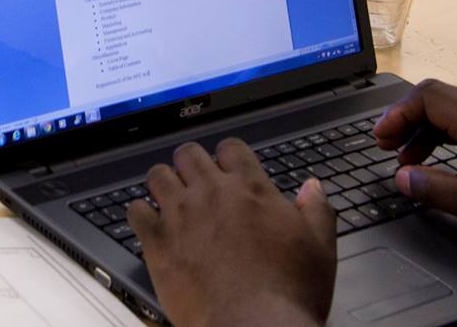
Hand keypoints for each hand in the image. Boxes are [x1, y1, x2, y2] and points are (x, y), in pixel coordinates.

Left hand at [131, 139, 335, 326]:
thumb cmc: (289, 293)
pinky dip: (141, 214)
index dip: (228, 157)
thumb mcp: (321, 248)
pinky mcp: (157, 240)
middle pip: (189, 154)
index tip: (228, 169)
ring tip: (172, 200)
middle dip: (192, 165)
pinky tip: (151, 225)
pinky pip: (135, 210)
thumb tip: (312, 187)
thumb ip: (316, 210)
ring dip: (165, 184)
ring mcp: (180, 214)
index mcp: (250, 189)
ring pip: (158, 175)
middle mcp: (211, 193)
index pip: (231, 148)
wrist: (255, 325)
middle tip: (197, 183)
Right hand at [373, 79, 456, 257]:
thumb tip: (400, 177)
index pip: (428, 97)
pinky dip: (446, 138)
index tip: (382, 139)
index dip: (397, 114)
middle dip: (406, 119)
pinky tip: (443, 164)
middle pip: (439, 98)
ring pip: (454, 112)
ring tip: (407, 158)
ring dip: (425, 130)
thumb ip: (435, 189)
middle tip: (387, 144)